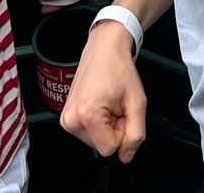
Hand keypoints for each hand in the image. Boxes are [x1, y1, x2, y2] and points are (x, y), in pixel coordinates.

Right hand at [60, 21, 147, 161]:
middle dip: (113, 129)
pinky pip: (87, 132)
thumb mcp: (137, 103)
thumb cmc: (119, 69)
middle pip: (100, 146)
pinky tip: (99, 103)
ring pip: (94, 140)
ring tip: (108, 102)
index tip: (122, 112)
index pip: (110, 149)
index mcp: (87, 115)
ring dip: (106, 125)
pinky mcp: (65, 116)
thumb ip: (135, 134)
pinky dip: (97, 122)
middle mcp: (71, 119)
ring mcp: (66, 118)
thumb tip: (126, 156)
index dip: (122, 133)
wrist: (104, 48)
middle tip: (115, 105)